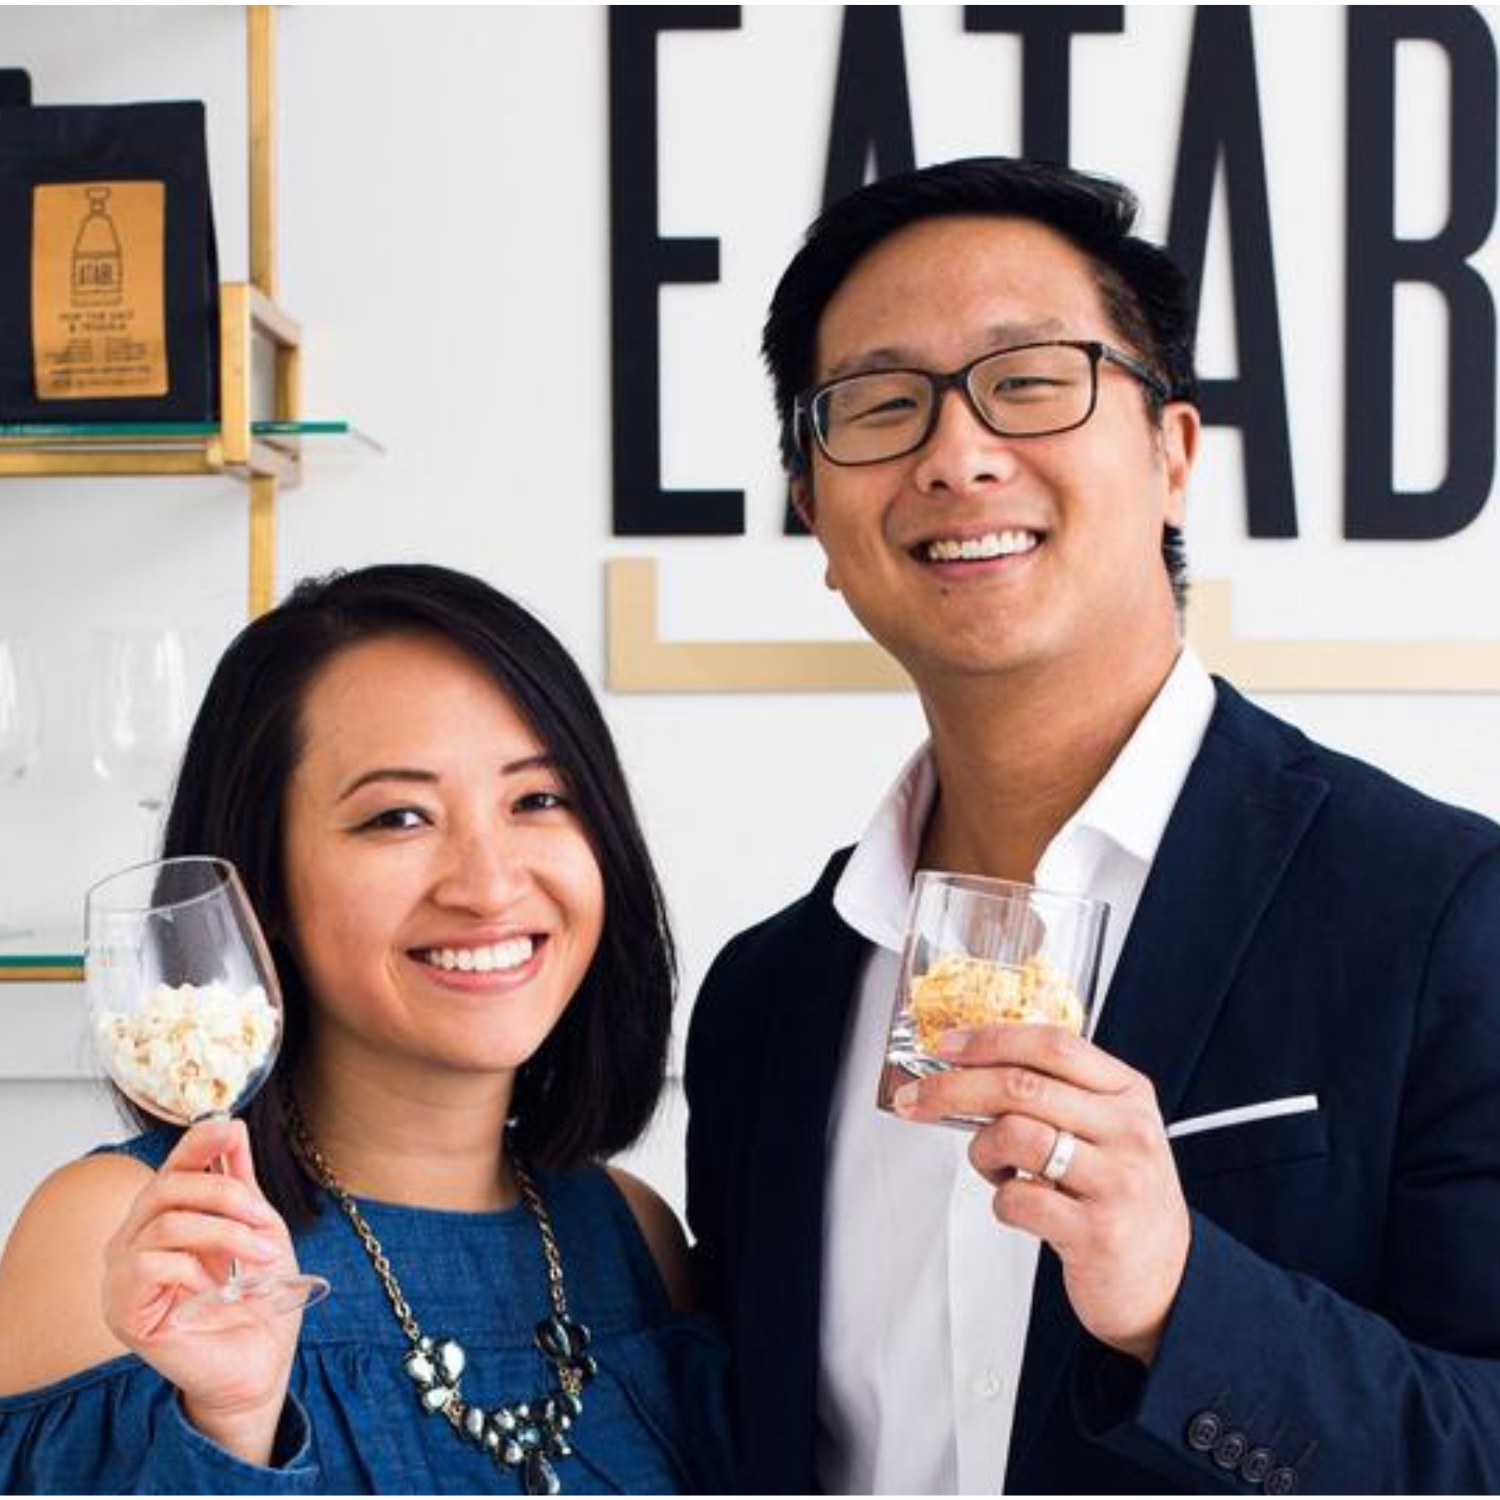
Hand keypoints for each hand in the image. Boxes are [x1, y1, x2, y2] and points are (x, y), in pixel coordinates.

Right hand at [101, 1118, 301, 1462]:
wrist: (260, 1361)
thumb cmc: (257, 1297)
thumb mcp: (257, 1227)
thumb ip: (240, 1181)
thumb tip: (232, 1126)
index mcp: (163, 1216)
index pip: (170, 1165)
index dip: (198, 1141)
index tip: (232, 1128)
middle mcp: (133, 1240)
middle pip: (166, 1186)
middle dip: (225, 1194)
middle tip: (263, 1220)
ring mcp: (121, 1275)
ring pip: (165, 1222)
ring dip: (224, 1233)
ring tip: (259, 1257)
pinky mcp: (122, 1310)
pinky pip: (149, 1265)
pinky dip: (194, 1268)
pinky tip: (216, 1288)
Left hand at [895, 1023, 1190, 1362]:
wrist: (1166, 1280)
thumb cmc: (1121, 1196)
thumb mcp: (1109, 1130)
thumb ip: (1058, 1095)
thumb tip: (971, 1068)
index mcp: (1128, 1094)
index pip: (1054, 1044)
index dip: (991, 1039)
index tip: (947, 1046)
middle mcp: (1128, 1131)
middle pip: (1022, 1086)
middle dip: (953, 1087)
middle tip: (917, 1098)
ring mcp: (1117, 1181)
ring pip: (1015, 1134)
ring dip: (981, 1149)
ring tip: (993, 1165)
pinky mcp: (1097, 1232)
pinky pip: (1017, 1199)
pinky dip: (1001, 1200)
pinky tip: (1020, 1204)